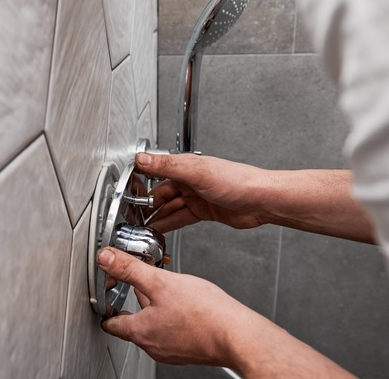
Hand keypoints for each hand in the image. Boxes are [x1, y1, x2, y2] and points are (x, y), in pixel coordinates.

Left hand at [97, 247, 352, 376]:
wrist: (237, 335)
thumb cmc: (204, 314)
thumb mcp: (160, 282)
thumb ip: (130, 269)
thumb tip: (106, 258)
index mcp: (140, 331)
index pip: (110, 324)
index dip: (106, 306)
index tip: (107, 294)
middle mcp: (153, 346)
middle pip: (133, 322)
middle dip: (136, 301)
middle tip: (141, 283)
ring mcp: (172, 350)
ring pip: (155, 325)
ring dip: (156, 308)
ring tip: (167, 290)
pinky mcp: (189, 349)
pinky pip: (173, 330)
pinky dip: (174, 317)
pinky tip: (186, 304)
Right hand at [137, 153, 271, 233]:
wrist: (262, 200)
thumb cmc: (238, 181)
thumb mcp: (197, 172)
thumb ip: (167, 166)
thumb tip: (143, 158)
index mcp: (186, 167)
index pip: (156, 173)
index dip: (141, 183)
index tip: (127, 193)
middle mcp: (189, 181)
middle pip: (161, 194)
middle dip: (147, 206)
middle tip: (133, 217)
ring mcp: (197, 196)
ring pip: (170, 207)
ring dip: (156, 217)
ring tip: (142, 227)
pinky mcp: (204, 211)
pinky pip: (181, 217)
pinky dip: (169, 223)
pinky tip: (160, 229)